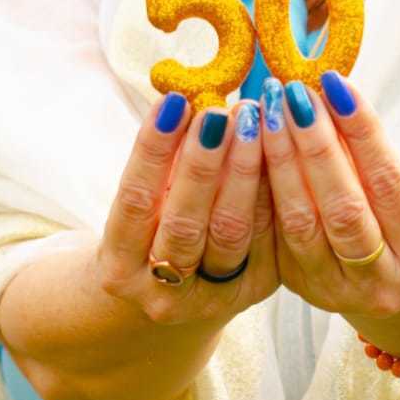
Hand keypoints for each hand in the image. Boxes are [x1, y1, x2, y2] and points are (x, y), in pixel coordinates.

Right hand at [93, 91, 277, 323]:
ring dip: (244, 169)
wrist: (169, 292)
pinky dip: (271, 188)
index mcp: (121, 267)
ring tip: (252, 119)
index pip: (136, 202)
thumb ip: (159, 165)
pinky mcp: (255, 290)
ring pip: (231, 230)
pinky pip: (268, 235)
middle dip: (203, 162)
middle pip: (186, 223)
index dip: (154, 150)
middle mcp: (162, 294)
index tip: (174, 102)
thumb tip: (189, 100)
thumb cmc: (149, 231)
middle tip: (220, 110)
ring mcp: (212, 298)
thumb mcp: (139, 205)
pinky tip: (278, 147)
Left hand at [259, 71, 399, 320]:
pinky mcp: (299, 287)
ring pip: (301, 223)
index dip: (360, 131)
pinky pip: (273, 234)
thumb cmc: (396, 217)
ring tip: (267, 112)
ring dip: (281, 160)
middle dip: (315, 144)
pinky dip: (263, 186)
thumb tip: (327, 91)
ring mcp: (336, 291)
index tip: (333, 84)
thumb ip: (367, 152)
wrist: (389, 278)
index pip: (388, 181)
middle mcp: (382, 281)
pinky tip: (250, 146)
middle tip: (292, 94)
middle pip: (343, 207)